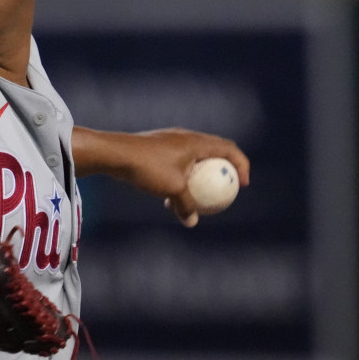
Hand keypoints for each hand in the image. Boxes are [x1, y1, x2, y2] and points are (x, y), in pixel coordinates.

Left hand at [72, 126, 249, 227]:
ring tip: (198, 197)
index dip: (241, 165)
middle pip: (213, 151)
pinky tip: (169, 199)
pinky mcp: (156, 147)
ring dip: (198, 176)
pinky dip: (180, 178)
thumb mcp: (172, 189)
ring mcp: (170, 141)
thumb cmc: (148, 167)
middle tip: (226, 188)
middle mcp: (186, 137)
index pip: (229, 149)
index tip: (243, 185)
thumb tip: (192, 222)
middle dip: (222, 169)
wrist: (116, 153)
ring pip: (193, 159)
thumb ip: (186, 205)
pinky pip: (176, 163)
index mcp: (197, 142)